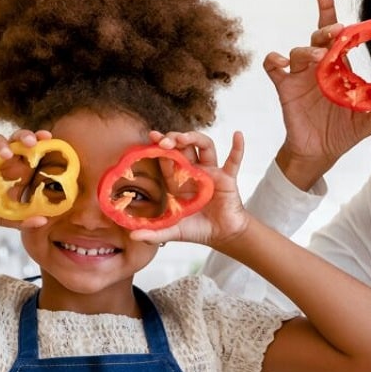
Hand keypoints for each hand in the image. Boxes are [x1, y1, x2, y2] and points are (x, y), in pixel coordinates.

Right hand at [0, 129, 53, 228]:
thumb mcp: (9, 217)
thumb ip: (25, 220)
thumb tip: (43, 222)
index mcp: (20, 170)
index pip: (34, 153)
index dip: (42, 144)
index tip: (49, 139)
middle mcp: (6, 159)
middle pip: (18, 140)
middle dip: (25, 136)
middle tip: (31, 142)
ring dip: (1, 144)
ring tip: (5, 154)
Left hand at [125, 130, 249, 246]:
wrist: (222, 236)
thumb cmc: (198, 230)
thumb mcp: (172, 232)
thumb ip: (154, 233)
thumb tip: (133, 236)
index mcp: (180, 181)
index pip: (168, 159)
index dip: (160, 148)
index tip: (151, 138)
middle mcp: (195, 172)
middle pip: (185, 147)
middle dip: (174, 139)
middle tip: (163, 140)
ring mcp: (212, 173)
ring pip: (206, 147)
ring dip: (195, 138)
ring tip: (184, 137)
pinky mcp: (228, 178)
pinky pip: (233, 161)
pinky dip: (237, 148)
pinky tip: (237, 135)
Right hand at [264, 0, 370, 189]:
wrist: (319, 152)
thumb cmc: (343, 132)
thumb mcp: (366, 123)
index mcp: (339, 66)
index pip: (336, 32)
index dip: (328, 7)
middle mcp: (319, 65)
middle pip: (318, 35)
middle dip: (326, 29)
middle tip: (336, 33)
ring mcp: (300, 75)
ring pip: (298, 50)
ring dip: (307, 50)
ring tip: (318, 59)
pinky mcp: (285, 88)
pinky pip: (273, 67)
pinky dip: (274, 60)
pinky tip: (282, 63)